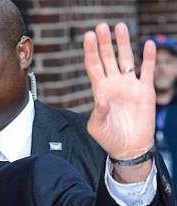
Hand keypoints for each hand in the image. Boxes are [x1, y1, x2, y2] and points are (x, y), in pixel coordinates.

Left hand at [83, 23, 155, 159]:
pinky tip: (149, 44)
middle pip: (108, 58)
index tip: (88, 36)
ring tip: (120, 26)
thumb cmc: (110, 139)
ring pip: (126, 59)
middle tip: (101, 26)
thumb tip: (100, 98)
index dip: (90, 52)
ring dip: (123, 43)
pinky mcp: (145, 91)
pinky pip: (147, 71)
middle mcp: (114, 84)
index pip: (94, 67)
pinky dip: (148, 58)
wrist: (129, 148)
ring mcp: (129, 86)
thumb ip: (97, 113)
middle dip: (104, 43)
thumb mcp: (97, 128)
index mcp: (100, 91)